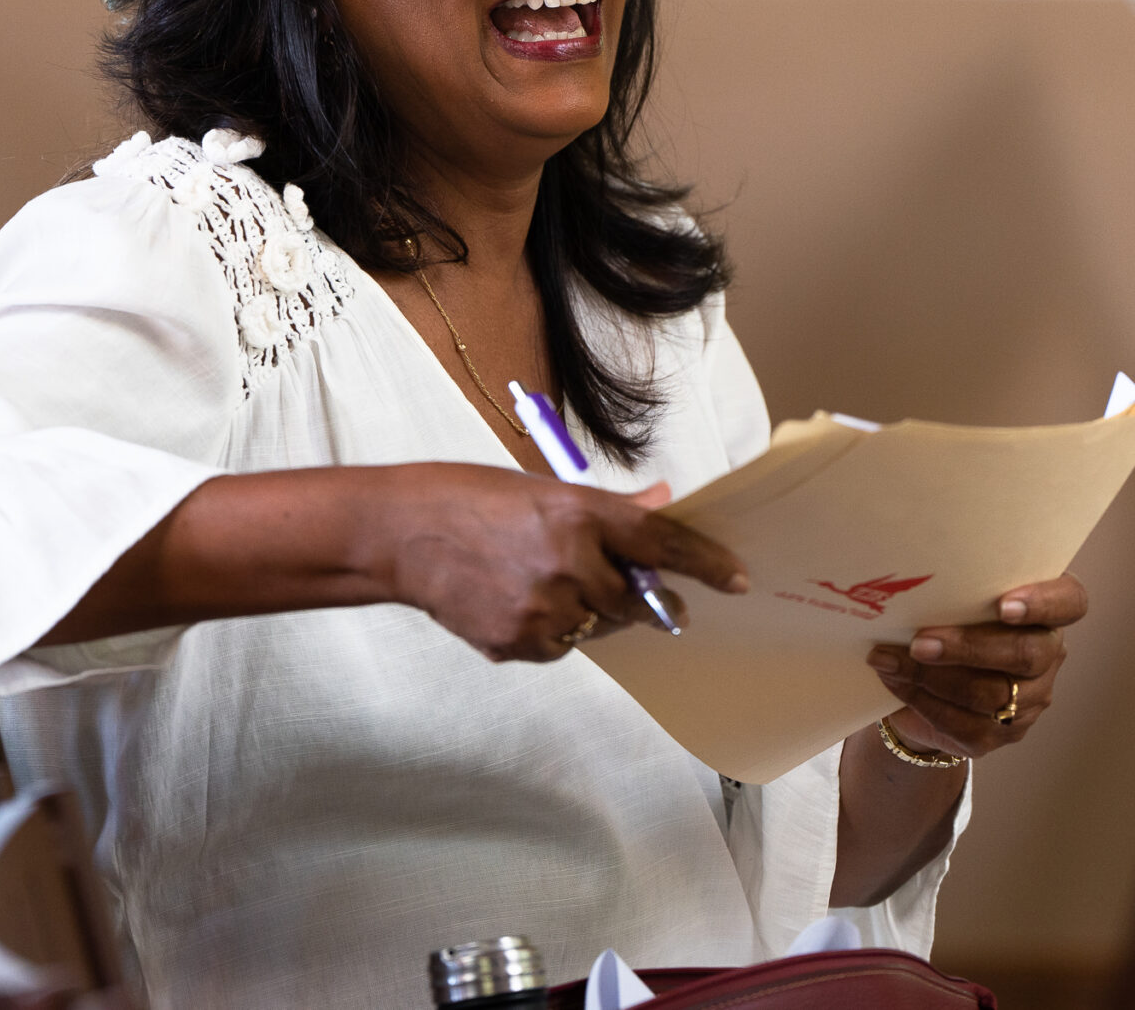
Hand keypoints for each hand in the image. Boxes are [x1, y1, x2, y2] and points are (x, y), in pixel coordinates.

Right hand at [379, 465, 746, 662]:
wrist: (397, 534)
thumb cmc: (467, 498)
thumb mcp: (542, 489)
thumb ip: (608, 507)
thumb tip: (664, 503)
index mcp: (578, 513)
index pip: (662, 542)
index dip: (706, 563)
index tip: (737, 579)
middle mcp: (568, 562)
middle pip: (636, 597)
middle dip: (643, 598)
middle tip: (633, 588)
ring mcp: (542, 608)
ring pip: (599, 626)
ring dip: (592, 611)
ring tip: (545, 581)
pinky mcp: (517, 642)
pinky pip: (562, 647)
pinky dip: (555, 630)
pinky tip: (518, 600)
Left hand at [864, 574, 1085, 760]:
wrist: (928, 675)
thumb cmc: (948, 617)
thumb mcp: (956, 595)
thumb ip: (953, 587)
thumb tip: (909, 580)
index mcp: (1047, 610)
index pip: (1069, 603)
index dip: (1043, 604)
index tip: (1004, 606)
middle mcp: (1048, 653)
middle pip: (1026, 653)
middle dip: (968, 647)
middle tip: (919, 642)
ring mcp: (1031, 698)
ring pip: (990, 694)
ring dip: (931, 677)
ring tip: (889, 660)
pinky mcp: (1003, 733)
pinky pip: (965, 724)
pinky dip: (922, 700)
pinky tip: (895, 682)